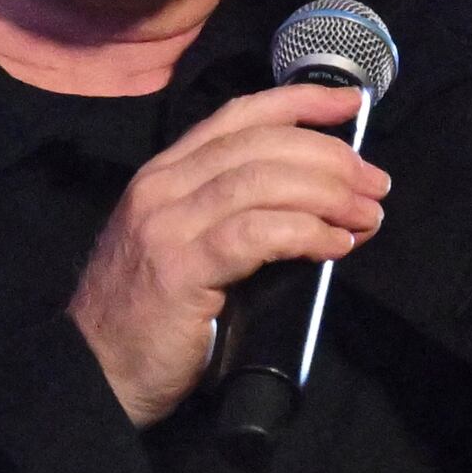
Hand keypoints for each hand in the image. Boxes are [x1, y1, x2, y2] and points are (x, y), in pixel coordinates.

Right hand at [64, 83, 384, 423]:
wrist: (95, 372)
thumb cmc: (154, 313)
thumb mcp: (189, 242)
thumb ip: (235, 210)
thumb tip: (323, 194)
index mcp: (164, 173)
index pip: (238, 116)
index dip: (300, 100)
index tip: (353, 103)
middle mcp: (161, 187)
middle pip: (262, 145)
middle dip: (331, 157)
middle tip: (376, 184)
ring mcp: (167, 226)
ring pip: (263, 182)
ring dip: (329, 194)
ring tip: (367, 216)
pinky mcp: (180, 270)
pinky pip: (257, 234)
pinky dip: (307, 232)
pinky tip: (336, 246)